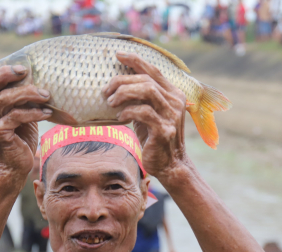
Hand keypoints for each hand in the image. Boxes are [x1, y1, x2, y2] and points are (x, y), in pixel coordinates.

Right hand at [0, 61, 52, 185]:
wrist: (14, 168)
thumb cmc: (18, 139)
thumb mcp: (15, 115)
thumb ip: (16, 99)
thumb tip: (31, 77)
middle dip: (6, 74)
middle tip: (25, 71)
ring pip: (5, 99)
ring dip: (28, 93)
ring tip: (46, 95)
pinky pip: (16, 116)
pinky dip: (34, 112)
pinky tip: (46, 113)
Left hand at [102, 52, 187, 178]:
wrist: (170, 164)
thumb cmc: (154, 138)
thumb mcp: (148, 114)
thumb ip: (141, 99)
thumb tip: (117, 84)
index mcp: (173, 93)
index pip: (153, 69)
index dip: (135, 59)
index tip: (117, 55)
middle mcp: (176, 101)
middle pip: (146, 79)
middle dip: (121, 81)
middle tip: (105, 92)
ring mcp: (172, 115)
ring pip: (147, 90)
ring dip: (124, 93)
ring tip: (110, 102)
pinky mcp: (165, 129)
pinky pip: (143, 112)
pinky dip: (127, 111)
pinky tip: (119, 117)